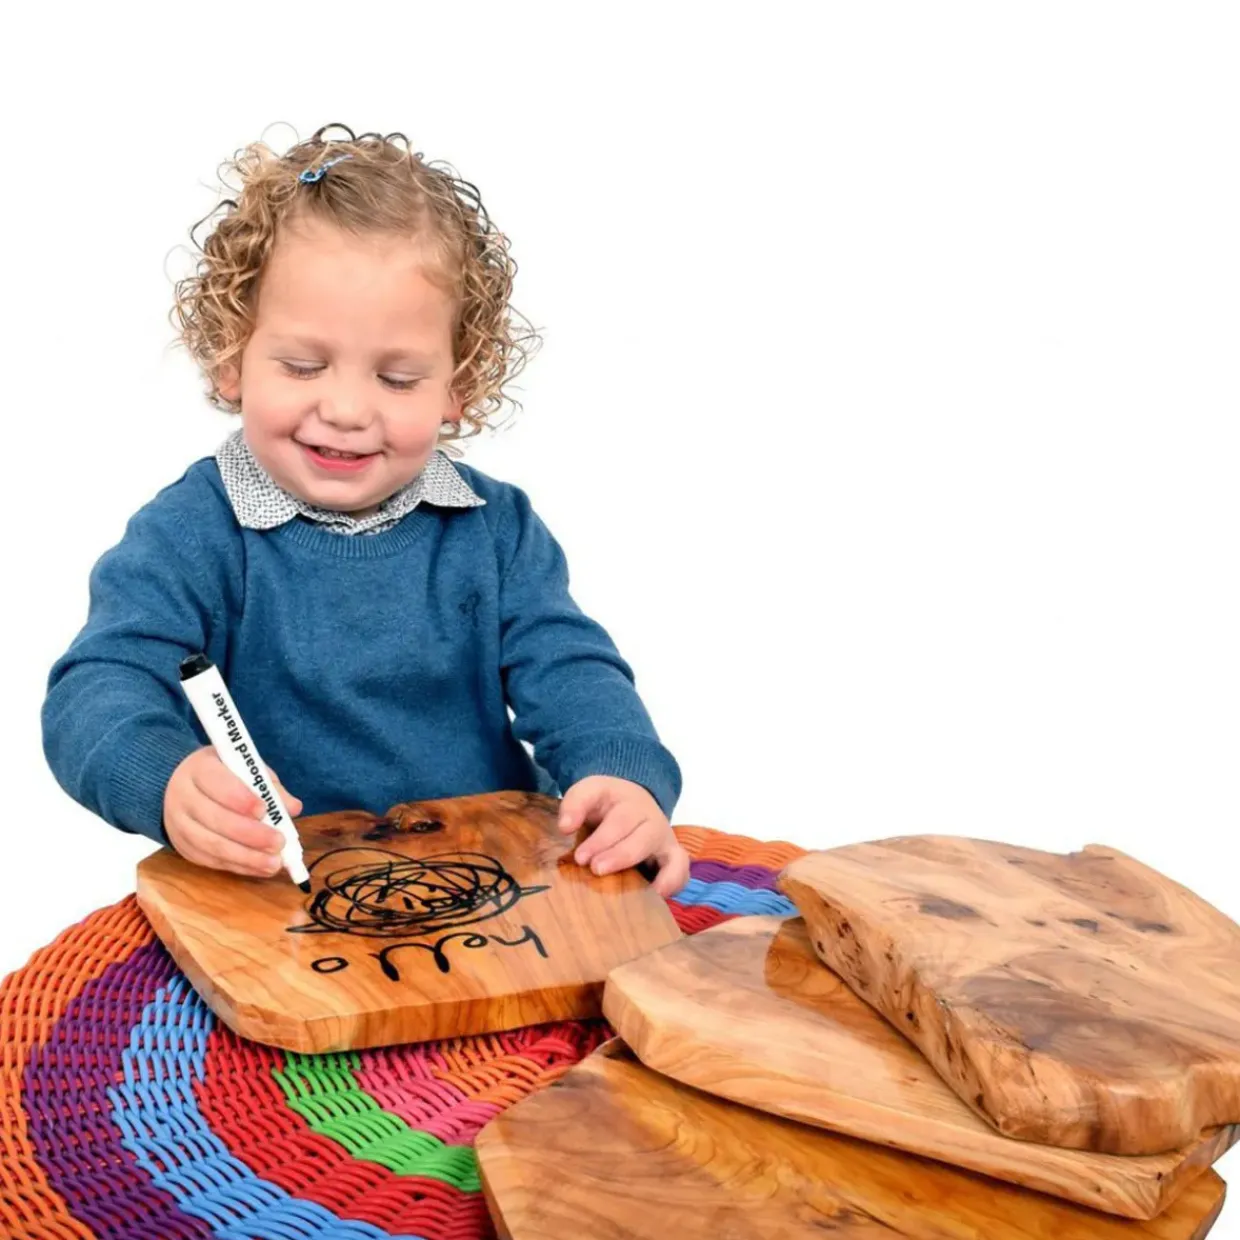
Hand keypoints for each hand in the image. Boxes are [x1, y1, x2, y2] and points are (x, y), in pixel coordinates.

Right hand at [163, 745, 302, 878]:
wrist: (184, 787)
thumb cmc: (225, 775)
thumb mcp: (246, 769)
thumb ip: (269, 786)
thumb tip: (293, 808)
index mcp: (199, 769)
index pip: (216, 783)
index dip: (240, 798)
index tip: (264, 810)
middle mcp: (183, 797)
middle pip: (214, 819)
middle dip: (250, 834)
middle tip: (279, 843)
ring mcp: (178, 825)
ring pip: (211, 845)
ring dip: (246, 857)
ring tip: (273, 863)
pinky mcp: (183, 847)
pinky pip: (209, 860)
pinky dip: (237, 866)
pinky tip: (259, 868)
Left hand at [557, 775, 689, 896]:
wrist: (634, 800)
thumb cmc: (606, 804)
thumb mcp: (588, 793)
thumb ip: (574, 805)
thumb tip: (565, 827)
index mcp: (625, 799)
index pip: (612, 812)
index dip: (597, 834)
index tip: (576, 850)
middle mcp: (649, 817)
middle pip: (640, 834)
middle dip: (619, 854)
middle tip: (595, 869)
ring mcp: (664, 837)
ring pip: (666, 852)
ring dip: (654, 875)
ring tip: (630, 890)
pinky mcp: (673, 856)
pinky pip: (681, 870)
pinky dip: (673, 883)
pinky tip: (655, 896)